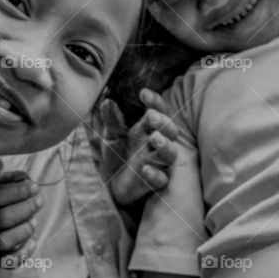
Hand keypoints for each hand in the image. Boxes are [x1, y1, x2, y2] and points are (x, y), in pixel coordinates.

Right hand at [0, 159, 40, 259]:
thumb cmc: (2, 201)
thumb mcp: (5, 185)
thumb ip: (15, 179)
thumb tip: (27, 181)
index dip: (18, 191)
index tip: (35, 187)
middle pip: (1, 218)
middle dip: (26, 208)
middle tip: (39, 201)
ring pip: (3, 241)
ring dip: (23, 231)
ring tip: (34, 222)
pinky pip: (8, 261)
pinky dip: (23, 253)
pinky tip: (33, 242)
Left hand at [98, 88, 177, 205]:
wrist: (112, 184)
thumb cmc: (117, 155)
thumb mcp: (110, 137)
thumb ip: (111, 121)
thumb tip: (107, 101)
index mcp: (147, 129)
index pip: (157, 111)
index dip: (154, 101)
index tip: (143, 93)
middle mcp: (156, 144)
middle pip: (169, 131)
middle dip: (163, 122)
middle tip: (151, 116)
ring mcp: (158, 163)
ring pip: (171, 154)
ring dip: (166, 146)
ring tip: (155, 138)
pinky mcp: (155, 182)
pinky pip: (162, 179)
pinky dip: (155, 174)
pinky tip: (144, 170)